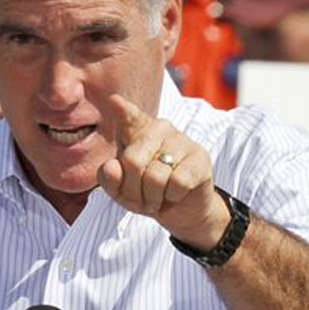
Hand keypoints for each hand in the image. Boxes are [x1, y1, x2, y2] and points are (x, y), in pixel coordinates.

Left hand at [97, 94, 228, 248]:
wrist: (182, 208)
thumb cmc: (147, 192)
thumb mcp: (120, 190)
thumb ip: (109, 178)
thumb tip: (111, 167)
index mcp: (135, 130)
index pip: (128, 116)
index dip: (122, 110)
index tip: (114, 100)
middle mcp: (158, 127)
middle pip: (132, 161)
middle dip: (132, 190)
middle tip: (141, 199)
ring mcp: (180, 138)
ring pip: (155, 176)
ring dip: (153, 198)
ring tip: (158, 198)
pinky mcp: (199, 155)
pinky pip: (178, 182)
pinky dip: (173, 196)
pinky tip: (176, 192)